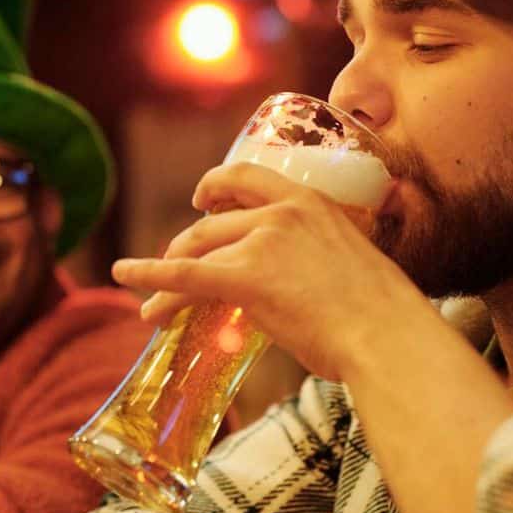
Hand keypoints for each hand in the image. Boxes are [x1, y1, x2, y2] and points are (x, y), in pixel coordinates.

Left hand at [111, 162, 432, 381]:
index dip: (217, 184)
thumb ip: (321, 262)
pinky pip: (184, 275)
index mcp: (313, 202)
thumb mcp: (355, 266)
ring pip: (198, 251)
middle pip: (215, 222)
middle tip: (174, 267)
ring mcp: (263, 242)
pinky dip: (148, 275)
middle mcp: (283, 212)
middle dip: (187, 244)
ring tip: (153, 301)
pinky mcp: (245, 278)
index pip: (250, 176)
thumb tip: (301, 288)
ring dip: (168, 272)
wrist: (387, 336)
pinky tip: (125, 277)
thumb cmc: (383, 317)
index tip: (202, 198)